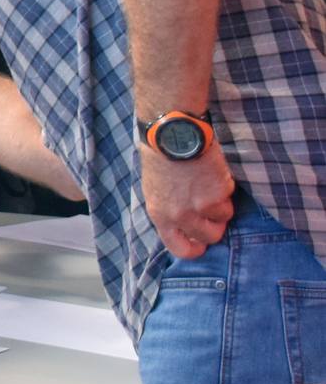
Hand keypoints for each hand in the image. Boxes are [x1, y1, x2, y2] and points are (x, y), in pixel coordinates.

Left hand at [143, 145, 235, 260]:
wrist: (172, 134)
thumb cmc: (160, 157)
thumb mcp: (155, 190)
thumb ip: (169, 211)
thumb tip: (184, 225)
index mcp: (160, 215)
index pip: (180, 249)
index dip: (196, 247)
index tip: (201, 239)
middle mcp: (180, 216)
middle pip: (210, 237)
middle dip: (214, 224)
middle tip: (210, 206)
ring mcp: (200, 206)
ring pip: (224, 219)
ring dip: (221, 204)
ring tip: (209, 185)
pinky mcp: (218, 194)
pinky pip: (230, 199)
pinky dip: (226, 188)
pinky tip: (212, 173)